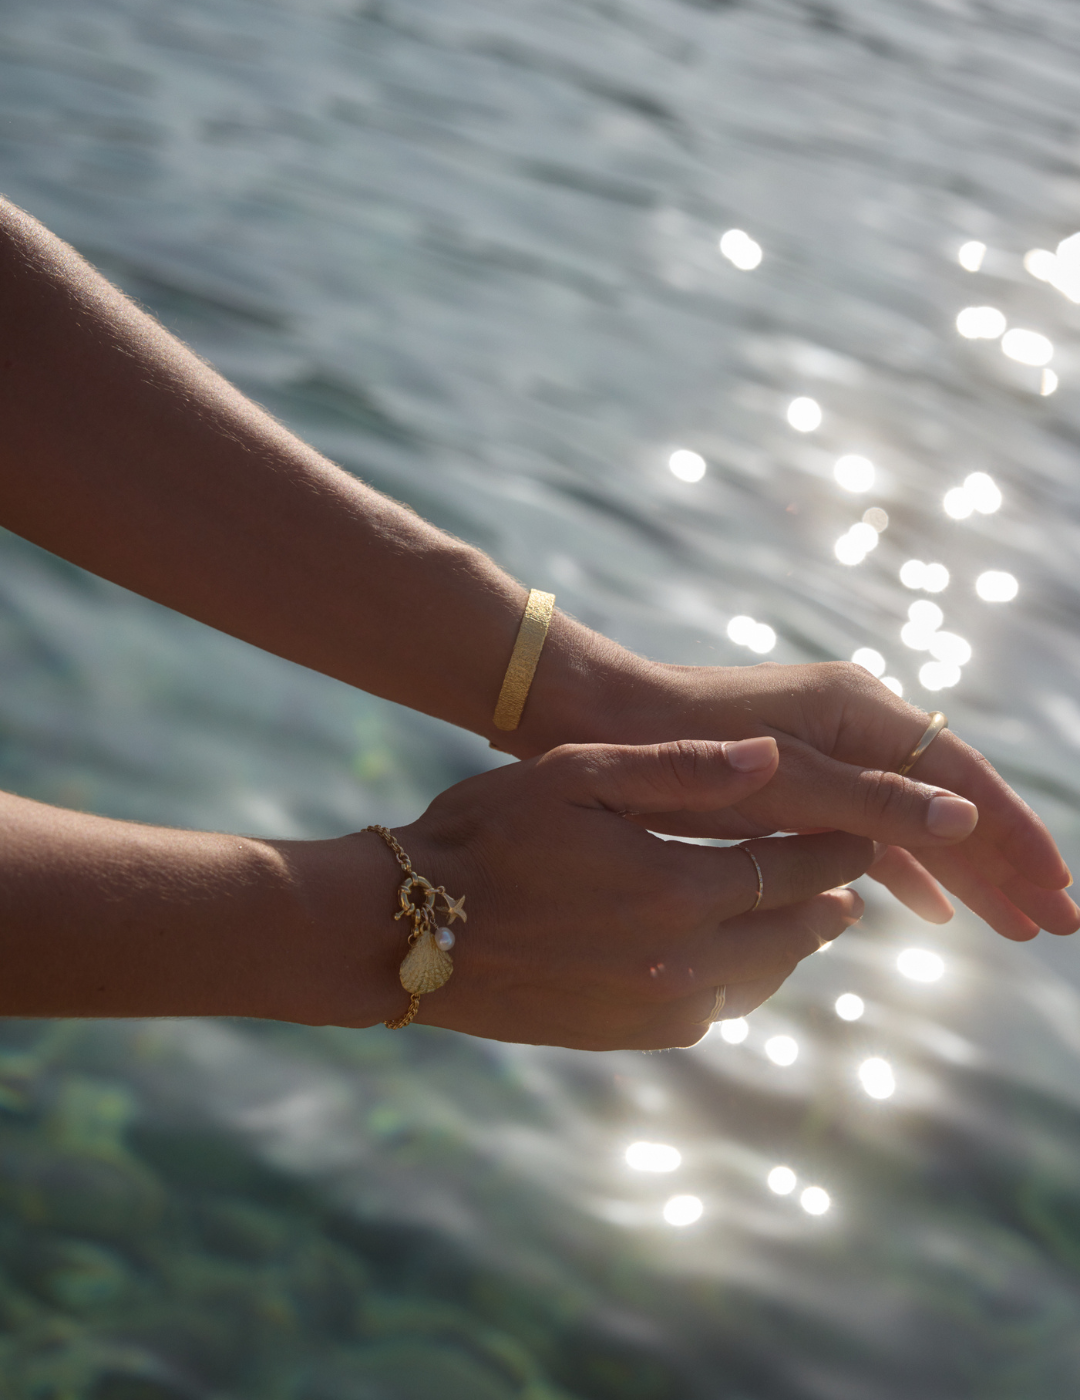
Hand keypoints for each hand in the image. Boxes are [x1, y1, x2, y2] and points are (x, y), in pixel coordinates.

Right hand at [384, 737, 868, 1048]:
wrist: (408, 933)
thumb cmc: (488, 836)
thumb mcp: (577, 776)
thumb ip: (682, 768)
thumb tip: (774, 757)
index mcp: (676, 888)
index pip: (792, 867)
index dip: (835, 847)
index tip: (862, 829)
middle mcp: (682, 960)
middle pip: (791, 931)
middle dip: (828, 896)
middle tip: (851, 875)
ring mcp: (656, 1007)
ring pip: (760, 978)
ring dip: (791, 943)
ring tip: (810, 915)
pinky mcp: (628, 1035)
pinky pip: (713, 1010)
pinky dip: (742, 979)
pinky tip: (738, 957)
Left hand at [557, 659, 1077, 941]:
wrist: (601, 725)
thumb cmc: (684, 748)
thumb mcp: (781, 780)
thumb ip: (869, 800)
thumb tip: (965, 821)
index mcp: (858, 711)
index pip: (960, 778)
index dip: (1012, 836)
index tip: (1057, 890)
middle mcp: (853, 725)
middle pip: (947, 800)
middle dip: (1002, 862)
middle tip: (1057, 924)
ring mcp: (826, 752)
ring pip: (911, 819)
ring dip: (959, 872)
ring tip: (1012, 926)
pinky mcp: (796, 782)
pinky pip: (868, 828)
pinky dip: (900, 867)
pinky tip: (928, 907)